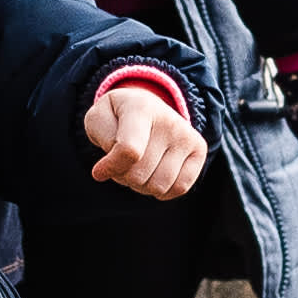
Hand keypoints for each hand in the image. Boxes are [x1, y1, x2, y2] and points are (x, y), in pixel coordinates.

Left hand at [85, 79, 209, 200]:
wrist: (147, 107)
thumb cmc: (118, 117)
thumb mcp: (98, 119)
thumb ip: (100, 140)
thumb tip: (103, 172)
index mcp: (141, 107)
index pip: (129, 151)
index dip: (110, 168)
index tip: (98, 171)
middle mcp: (169, 121)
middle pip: (140, 174)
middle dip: (123, 176)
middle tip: (122, 163)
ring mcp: (186, 135)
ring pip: (159, 186)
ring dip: (141, 186)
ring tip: (137, 168)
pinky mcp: (199, 149)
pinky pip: (180, 188)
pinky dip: (162, 191)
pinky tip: (154, 176)